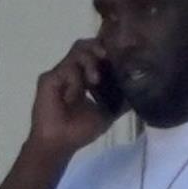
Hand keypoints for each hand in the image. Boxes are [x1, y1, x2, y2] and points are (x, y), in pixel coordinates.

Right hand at [29, 39, 117, 157]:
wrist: (59, 144)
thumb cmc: (79, 131)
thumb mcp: (107, 113)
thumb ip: (120, 101)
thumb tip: (139, 91)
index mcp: (83, 78)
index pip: (94, 53)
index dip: (106, 49)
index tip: (119, 54)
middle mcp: (71, 72)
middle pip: (84, 45)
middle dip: (98, 48)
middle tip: (106, 57)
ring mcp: (59, 73)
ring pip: (77, 50)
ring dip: (89, 62)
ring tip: (94, 80)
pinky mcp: (48, 78)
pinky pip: (67, 69)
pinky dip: (75, 81)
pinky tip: (73, 97)